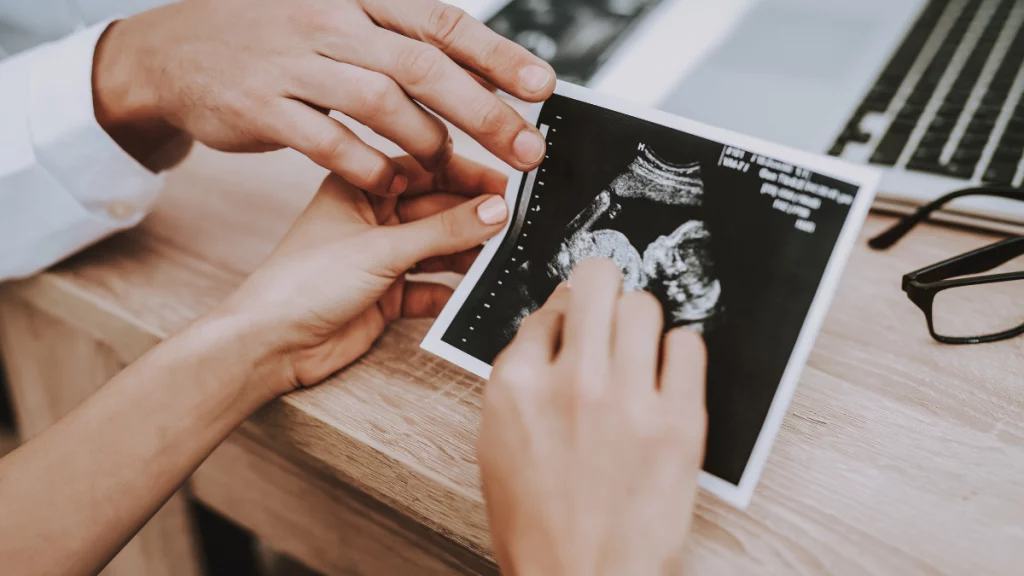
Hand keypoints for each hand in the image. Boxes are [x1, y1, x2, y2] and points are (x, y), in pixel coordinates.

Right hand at [93, 0, 554, 192]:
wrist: (175, 53)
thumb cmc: (274, 42)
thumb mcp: (336, 22)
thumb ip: (397, 43)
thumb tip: (475, 72)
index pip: (442, 22)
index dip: (497, 55)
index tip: (542, 86)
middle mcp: (329, 21)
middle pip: (423, 65)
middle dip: (484, 110)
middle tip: (525, 147)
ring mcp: (293, 63)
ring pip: (380, 102)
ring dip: (427, 142)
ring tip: (450, 168)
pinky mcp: (263, 107)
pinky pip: (329, 142)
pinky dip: (369, 167)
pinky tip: (391, 183)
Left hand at [216, 155, 509, 394]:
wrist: (271, 344)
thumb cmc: (302, 283)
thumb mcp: (381, 248)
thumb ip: (443, 231)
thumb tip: (494, 211)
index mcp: (360, 187)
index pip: (426, 169)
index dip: (468, 173)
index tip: (508, 182)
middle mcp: (373, 219)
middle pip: (437, 209)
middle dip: (474, 215)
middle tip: (516, 222)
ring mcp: (381, 258)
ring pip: (438, 248)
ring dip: (468, 253)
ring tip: (504, 254)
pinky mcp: (387, 296)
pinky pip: (431, 287)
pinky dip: (453, 291)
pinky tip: (476, 291)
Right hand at [478, 259, 707, 575]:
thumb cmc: (537, 525)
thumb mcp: (499, 444)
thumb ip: (522, 381)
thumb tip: (552, 331)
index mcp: (516, 386)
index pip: (548, 308)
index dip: (565, 314)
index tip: (576, 323)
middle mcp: (570, 383)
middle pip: (597, 282)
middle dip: (603, 287)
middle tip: (610, 304)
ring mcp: (627, 401)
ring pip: (644, 305)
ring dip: (641, 320)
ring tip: (640, 348)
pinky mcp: (679, 423)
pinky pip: (689, 346)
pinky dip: (680, 352)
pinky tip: (668, 375)